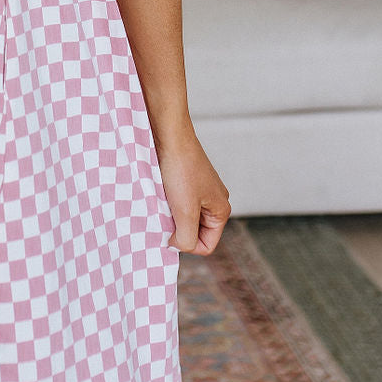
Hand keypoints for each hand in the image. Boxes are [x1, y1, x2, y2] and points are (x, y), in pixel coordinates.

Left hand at [155, 126, 231, 255]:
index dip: (186, 244)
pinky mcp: (187, 182)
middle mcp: (214, 201)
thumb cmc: (180, 170)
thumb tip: (178, 246)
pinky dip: (167, 203)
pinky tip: (160, 193)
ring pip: (183, 218)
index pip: (205, 246)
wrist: (170, 135)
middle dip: (178, 228)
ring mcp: (201, 191)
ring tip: (162, 200)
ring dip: (171, 215)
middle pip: (194, 232)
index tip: (170, 228)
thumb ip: (186, 238)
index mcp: (221, 210)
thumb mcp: (185, 211)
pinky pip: (177, 203)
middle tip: (165, 213)